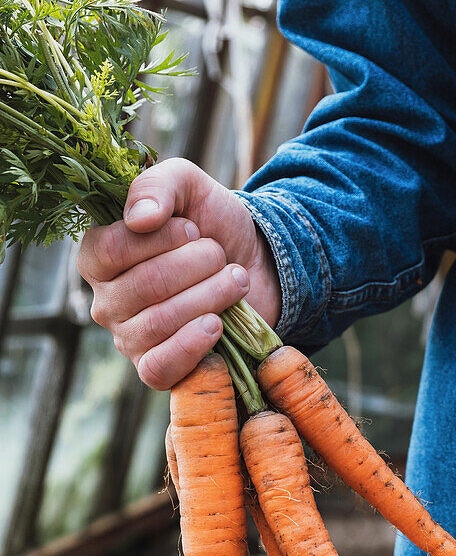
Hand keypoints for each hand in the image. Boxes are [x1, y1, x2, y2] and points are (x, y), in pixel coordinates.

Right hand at [77, 158, 281, 389]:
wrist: (256, 267)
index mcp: (99, 257)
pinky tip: (216, 324)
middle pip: (145, 285)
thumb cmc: (211, 226)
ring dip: (211, 295)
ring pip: (161, 322)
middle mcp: (106, 301)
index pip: (111, 249)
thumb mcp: (188, 186)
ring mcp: (128, 339)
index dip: (161, 238)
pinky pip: (159, 368)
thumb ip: (158, 185)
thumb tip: (138, 218)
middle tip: (221, 256)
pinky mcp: (155, 369)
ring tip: (235, 280)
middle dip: (198, 264)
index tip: (194, 229)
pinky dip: (192, 346)